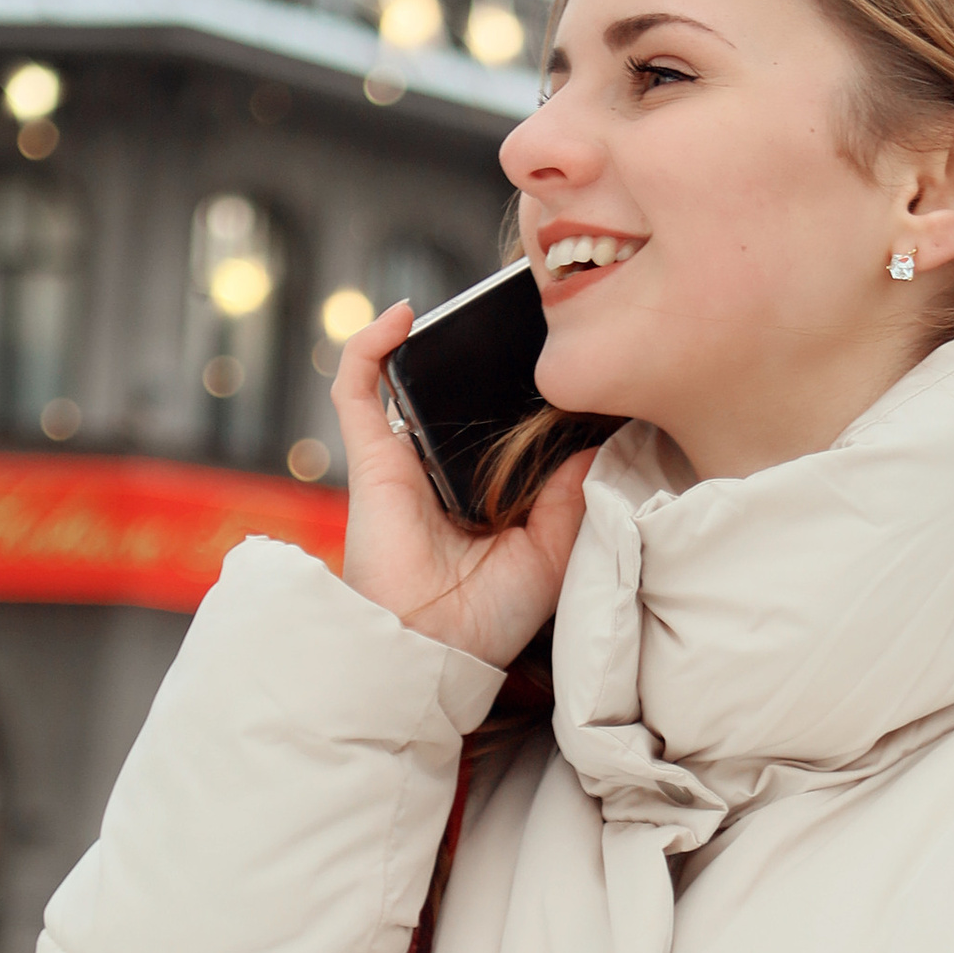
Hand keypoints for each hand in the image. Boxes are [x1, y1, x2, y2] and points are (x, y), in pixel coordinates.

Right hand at [331, 296, 591, 669]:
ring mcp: (403, 461)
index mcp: (483, 494)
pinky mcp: (370, 458)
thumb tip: (597, 442)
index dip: (521, 395)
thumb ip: (572, 495)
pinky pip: (356, 388)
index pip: (500, 430)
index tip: (560, 361)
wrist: (434, 647)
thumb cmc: (489, 618)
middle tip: (519, 319)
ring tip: (468, 305)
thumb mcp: (553, 550)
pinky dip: (370, 344)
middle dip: (479, 356)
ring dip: (428, 340)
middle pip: (455, 398)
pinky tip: (403, 316)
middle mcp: (441, 471)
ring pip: (405, 382)